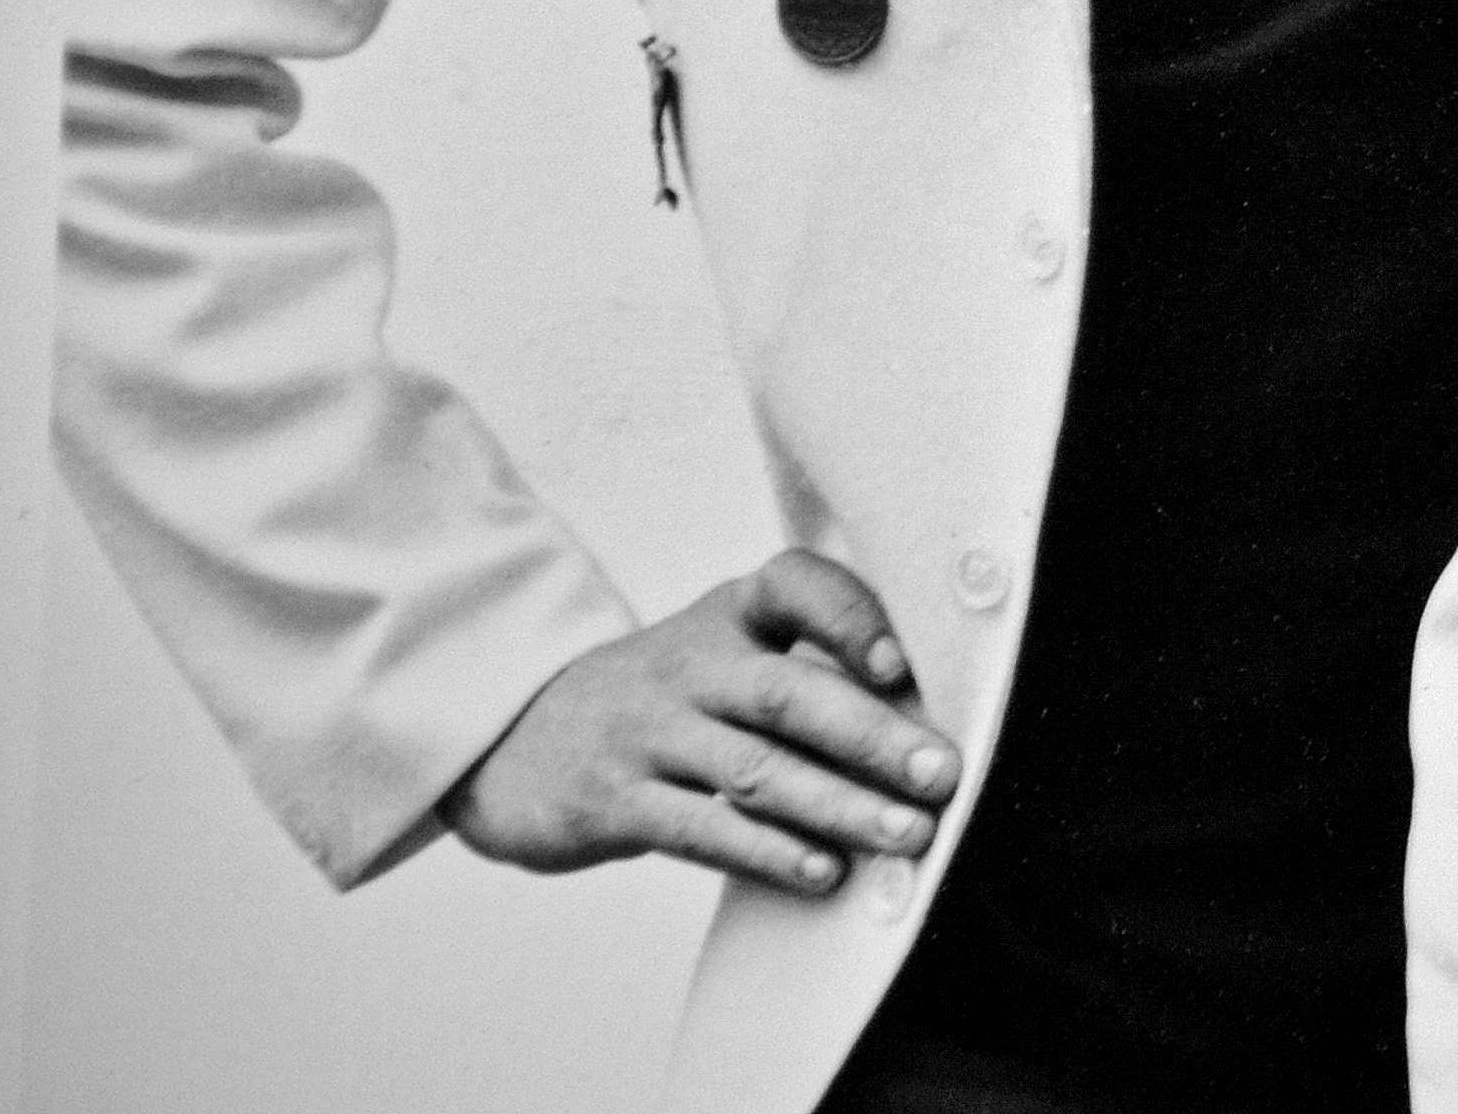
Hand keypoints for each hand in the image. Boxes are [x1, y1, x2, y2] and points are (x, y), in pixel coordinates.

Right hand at [441, 548, 963, 895]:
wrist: (515, 738)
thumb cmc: (665, 700)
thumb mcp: (722, 656)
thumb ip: (808, 675)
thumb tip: (926, 733)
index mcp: (730, 614)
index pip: (795, 586)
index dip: (852, 618)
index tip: (901, 665)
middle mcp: (690, 665)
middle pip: (787, 694)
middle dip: (874, 737)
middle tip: (942, 775)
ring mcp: (647, 733)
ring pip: (755, 770)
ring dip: (839, 806)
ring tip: (907, 834)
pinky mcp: (613, 802)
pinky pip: (702, 829)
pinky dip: (769, 852)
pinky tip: (822, 871)